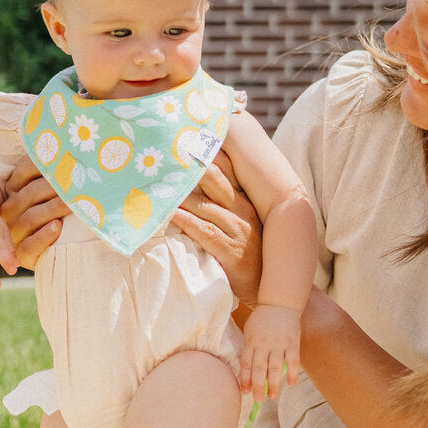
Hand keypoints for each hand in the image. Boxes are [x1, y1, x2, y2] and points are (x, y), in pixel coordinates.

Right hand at [0, 157, 70, 268]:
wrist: (50, 250)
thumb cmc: (53, 211)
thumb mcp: (47, 190)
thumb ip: (53, 171)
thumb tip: (69, 141)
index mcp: (14, 191)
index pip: (23, 172)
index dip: (41, 164)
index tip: (63, 158)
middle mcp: (11, 211)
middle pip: (30, 194)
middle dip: (53, 187)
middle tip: (76, 181)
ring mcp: (15, 233)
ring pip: (31, 218)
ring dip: (53, 208)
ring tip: (72, 203)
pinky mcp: (23, 254)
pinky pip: (31, 244)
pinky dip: (45, 235)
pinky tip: (58, 226)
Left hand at [173, 152, 262, 306]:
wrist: (265, 289)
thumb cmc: (245, 254)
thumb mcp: (237, 224)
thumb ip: (218, 204)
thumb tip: (188, 184)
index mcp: (244, 201)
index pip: (226, 171)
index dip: (208, 154)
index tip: (186, 138)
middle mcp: (243, 212)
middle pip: (216, 181)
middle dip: (194, 165)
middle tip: (171, 151)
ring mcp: (239, 231)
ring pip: (207, 206)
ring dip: (183, 194)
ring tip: (161, 182)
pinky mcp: (232, 252)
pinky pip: (206, 233)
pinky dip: (188, 221)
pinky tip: (172, 214)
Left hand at [240, 304, 300, 400]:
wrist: (279, 302)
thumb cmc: (262, 319)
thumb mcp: (249, 331)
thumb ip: (248, 348)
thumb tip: (245, 371)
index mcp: (251, 341)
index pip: (246, 363)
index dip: (245, 379)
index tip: (245, 392)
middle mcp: (264, 343)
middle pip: (259, 367)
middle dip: (258, 385)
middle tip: (258, 400)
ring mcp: (279, 343)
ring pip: (275, 366)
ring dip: (273, 383)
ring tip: (272, 396)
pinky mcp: (293, 342)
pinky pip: (293, 360)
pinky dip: (292, 372)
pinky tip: (290, 383)